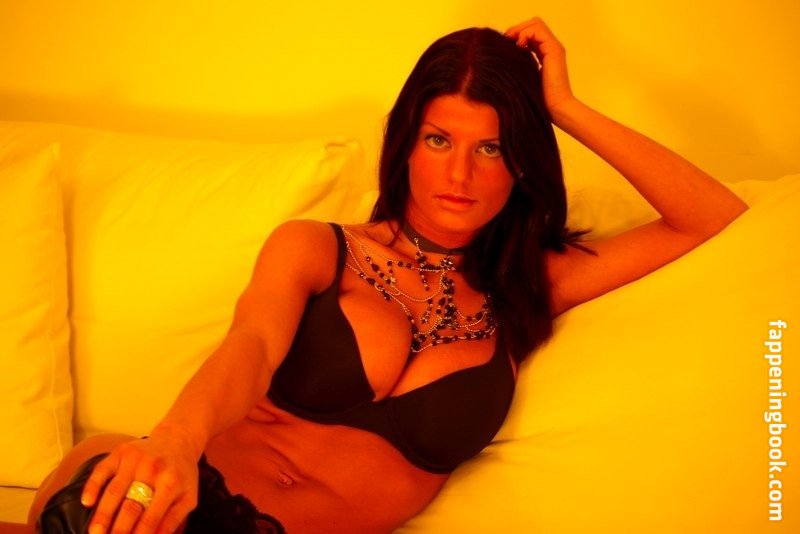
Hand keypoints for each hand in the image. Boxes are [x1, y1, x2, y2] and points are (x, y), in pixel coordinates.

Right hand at [81, 434, 199, 533]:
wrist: (177, 439)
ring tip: (95, 532)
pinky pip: (102, 470)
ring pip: (113, 491)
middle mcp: (152, 469)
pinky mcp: (121, 452)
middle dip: (118, 530)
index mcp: (171, 483)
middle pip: (130, 506)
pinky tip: (87, 503)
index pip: (151, 518)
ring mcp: (135, 459)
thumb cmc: (181, 474)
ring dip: (102, 515)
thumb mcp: (187, 497)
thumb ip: (173, 520)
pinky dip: (92, 486)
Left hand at [505, 17, 576, 121]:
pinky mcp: (554, 50)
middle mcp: (551, 48)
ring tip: (512, 43)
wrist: (555, 108)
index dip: (516, 35)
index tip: (504, 45)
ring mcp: (554, 48)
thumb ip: (519, 66)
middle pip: (533, 24)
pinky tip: (519, 47)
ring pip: (536, 24)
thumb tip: (502, 59)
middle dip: (517, 29)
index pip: (530, 33)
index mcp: (544, 54)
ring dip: (520, 30)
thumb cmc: (538, 100)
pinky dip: (525, 34)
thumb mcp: (524, 78)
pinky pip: (538, 31)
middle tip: (506, 41)